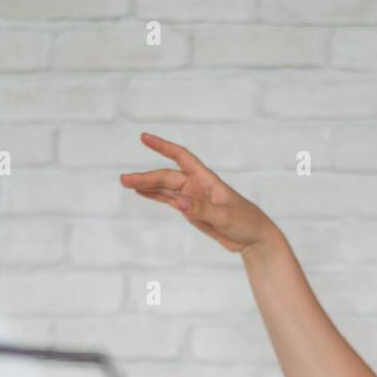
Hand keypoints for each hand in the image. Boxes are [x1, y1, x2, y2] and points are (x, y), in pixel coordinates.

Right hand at [120, 132, 276, 253]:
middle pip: (167, 177)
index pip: (182, 157)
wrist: (253, 239)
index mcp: (206, 179)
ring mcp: (193, 197)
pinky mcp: (191, 210)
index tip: (144, 137)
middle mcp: (197, 185)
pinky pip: (169, 200)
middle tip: (124, 179)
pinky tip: (141, 192)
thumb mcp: (224, 216)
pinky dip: (155, 196)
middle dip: (146, 177)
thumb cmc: (245, 222)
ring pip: (165, 188)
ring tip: (126, 182)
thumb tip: (180, 202)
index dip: (163, 146)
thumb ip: (202, 209)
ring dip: (146, 185)